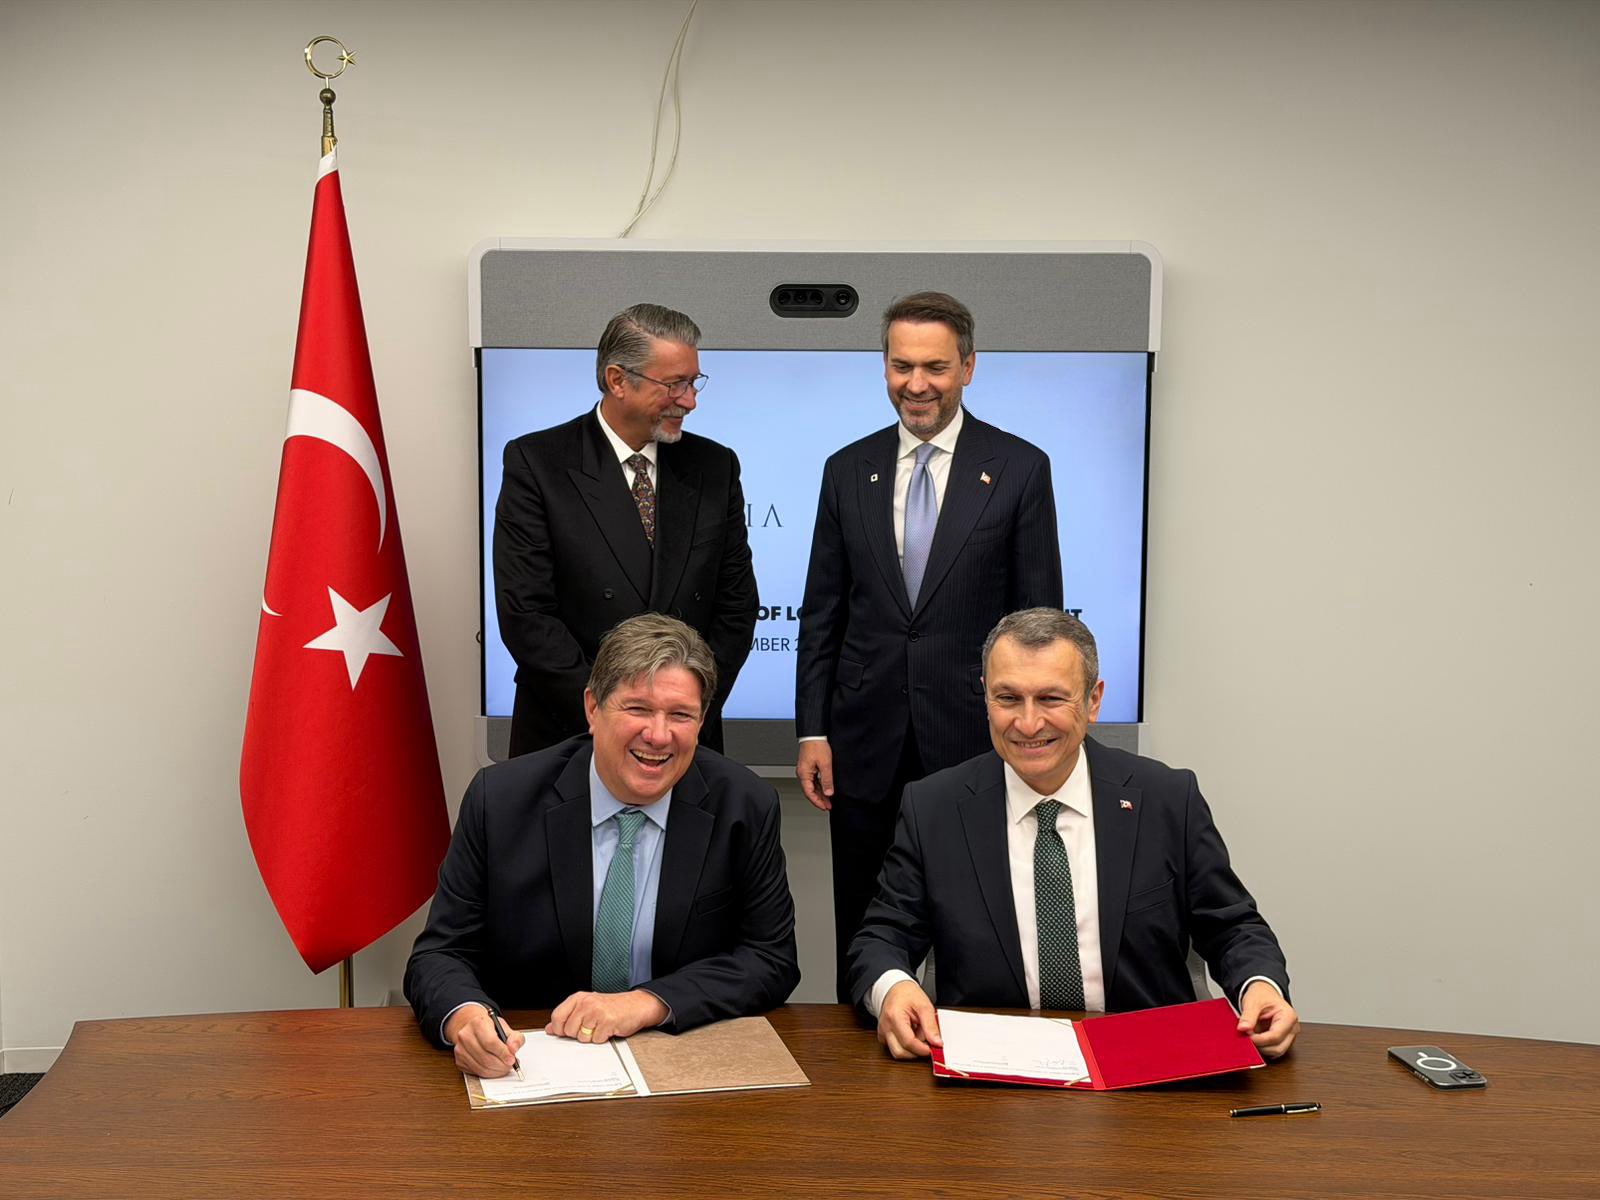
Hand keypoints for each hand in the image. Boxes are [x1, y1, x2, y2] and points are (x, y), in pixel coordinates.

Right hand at [444, 1003, 525, 1078]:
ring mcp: (460, 1049)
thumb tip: (514, 1049)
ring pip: (481, 1068)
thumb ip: (515, 1038)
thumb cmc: (490, 1028)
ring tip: (504, 1067)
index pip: (490, 1042)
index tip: (512, 1059)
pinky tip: (495, 1068)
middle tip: (510, 1065)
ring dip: (496, 1071)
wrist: (473, 1028)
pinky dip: (488, 1074)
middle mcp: (466, 1035)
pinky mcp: (459, 1060)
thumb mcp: (506, 1028)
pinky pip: (476, 1072)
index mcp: (478, 1023)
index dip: (502, 1053)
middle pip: (485, 1057)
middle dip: (501, 1065)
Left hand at [546, 990, 668, 1044]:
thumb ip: (568, 1016)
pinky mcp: (607, 1022)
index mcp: (578, 998)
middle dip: (578, 1033)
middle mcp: (586, 1003)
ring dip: (591, 1037)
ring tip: (600, 1026)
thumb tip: (550, 1028)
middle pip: (569, 1030)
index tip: (566, 1031)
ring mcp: (597, 1012)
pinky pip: (596, 1040)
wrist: (636, 1005)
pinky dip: (602, 1038)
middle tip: (591, 1026)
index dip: (560, 1029)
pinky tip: (608, 1029)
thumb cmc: (611, 1006)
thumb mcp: (587, 1006)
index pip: (557, 1017)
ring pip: (582, 1037)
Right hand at [796, 739, 834, 810]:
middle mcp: (802, 773)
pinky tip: (825, 789)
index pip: (809, 793)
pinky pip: (813, 781)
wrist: (814, 735)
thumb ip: (827, 780)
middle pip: (810, 791)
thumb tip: (828, 792)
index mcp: (804, 774)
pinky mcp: (808, 767)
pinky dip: (819, 787)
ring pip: (812, 786)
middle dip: (819, 800)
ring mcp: (805, 771)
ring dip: (820, 794)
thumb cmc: (817, 746)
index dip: (817, 802)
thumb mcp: (825, 764)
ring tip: (828, 800)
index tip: (825, 807)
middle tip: (828, 806)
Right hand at [877, 980, 942, 1059]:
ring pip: (897, 1052)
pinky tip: (911, 1034)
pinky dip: (905, 1046)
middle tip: (927, 1042)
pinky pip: (894, 1048)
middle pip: (900, 1052)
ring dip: (911, 1049)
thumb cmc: (907, 993)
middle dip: (916, 1051)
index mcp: (894, 1017)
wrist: (895, 988)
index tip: (933, 1048)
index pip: (908, 1042)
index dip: (922, 1049)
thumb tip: (937, 1043)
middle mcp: (885, 1027)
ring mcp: (882, 1032)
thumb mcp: (924, 1005)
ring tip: (918, 1034)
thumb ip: (931, 1025)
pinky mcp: (883, 1036)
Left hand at [1237, 980, 1299, 1058]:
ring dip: (1261, 1048)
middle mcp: (1292, 1029)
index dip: (1259, 1039)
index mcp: (1289, 1016)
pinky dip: (1263, 1048)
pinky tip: (1254, 1039)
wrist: (1264, 993)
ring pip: (1276, 1052)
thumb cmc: (1262, 994)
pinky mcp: (1283, 1041)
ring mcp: (1289, 1036)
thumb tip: (1243, 1029)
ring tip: (1249, 1036)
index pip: (1275, 1036)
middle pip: (1278, 1047)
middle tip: (1245, 1037)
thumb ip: (1248, 1016)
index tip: (1246, 1036)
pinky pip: (1273, 1050)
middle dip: (1260, 1046)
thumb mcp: (1253, 1001)